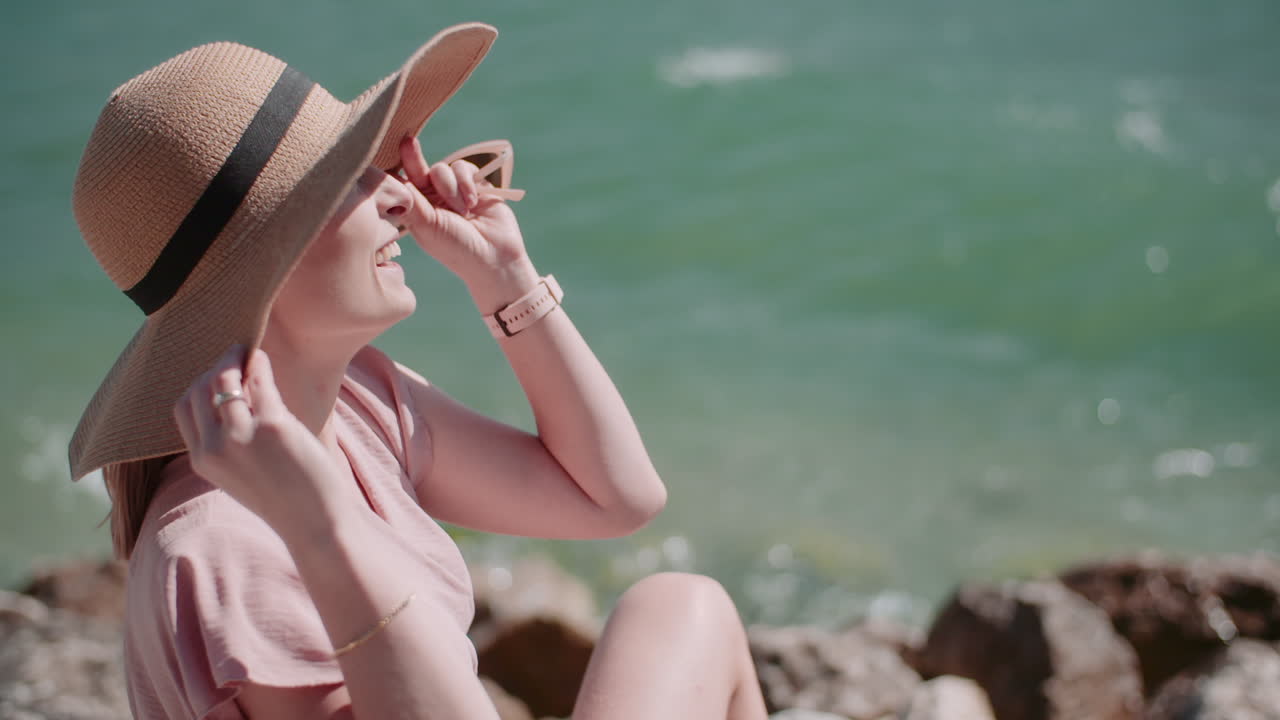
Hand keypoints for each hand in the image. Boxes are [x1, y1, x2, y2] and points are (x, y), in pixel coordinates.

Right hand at [173, 346, 358, 537]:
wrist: (315, 523)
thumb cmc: (285, 497)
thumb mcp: (242, 472)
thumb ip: (229, 441)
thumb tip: (235, 393)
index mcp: (202, 461)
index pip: (183, 408)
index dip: (198, 384)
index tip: (216, 374)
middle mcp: (215, 448)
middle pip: (200, 389)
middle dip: (214, 367)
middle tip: (233, 354)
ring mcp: (241, 437)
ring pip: (226, 381)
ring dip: (235, 360)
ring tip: (248, 353)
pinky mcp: (273, 426)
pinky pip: (260, 382)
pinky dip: (260, 365)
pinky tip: (264, 361)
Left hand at [396, 137, 537, 299]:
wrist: (494, 256)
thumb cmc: (456, 248)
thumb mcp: (427, 227)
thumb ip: (411, 202)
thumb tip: (392, 179)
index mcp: (417, 210)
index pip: (402, 184)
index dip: (394, 168)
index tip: (385, 153)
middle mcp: (433, 198)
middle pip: (419, 168)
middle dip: (413, 158)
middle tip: (407, 142)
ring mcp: (454, 190)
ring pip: (442, 169)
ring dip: (451, 187)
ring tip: (463, 211)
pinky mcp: (475, 184)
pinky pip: (463, 168)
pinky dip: (467, 183)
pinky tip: (473, 202)